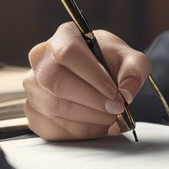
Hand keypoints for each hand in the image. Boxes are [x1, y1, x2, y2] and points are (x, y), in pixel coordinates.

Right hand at [24, 22, 150, 140]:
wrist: (100, 78)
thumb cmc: (111, 63)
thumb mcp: (131, 59)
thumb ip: (135, 70)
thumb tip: (127, 92)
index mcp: (64, 36)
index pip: (68, 52)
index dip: (92, 76)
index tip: (115, 93)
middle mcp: (41, 59)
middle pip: (57, 82)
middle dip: (92, 101)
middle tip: (117, 109)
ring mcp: (33, 86)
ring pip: (54, 107)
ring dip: (89, 118)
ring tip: (112, 118)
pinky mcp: (32, 112)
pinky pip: (52, 128)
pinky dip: (79, 132)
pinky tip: (98, 125)